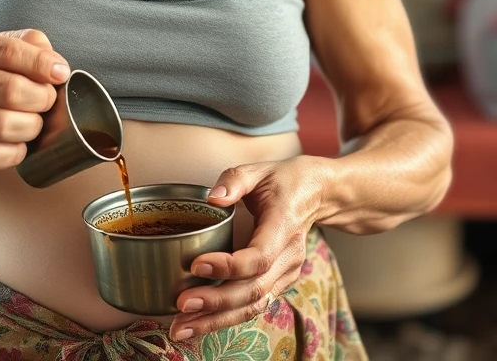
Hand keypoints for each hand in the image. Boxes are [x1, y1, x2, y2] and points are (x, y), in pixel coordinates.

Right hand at [0, 27, 69, 169]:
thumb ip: (26, 45)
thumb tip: (57, 67)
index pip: (10, 52)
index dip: (43, 65)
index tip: (61, 74)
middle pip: (10, 91)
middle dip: (42, 99)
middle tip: (47, 102)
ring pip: (0, 126)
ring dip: (30, 128)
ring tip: (33, 123)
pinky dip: (13, 155)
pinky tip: (18, 146)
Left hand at [169, 156, 327, 340]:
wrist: (315, 194)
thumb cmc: (283, 181)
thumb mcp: (258, 170)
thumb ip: (234, 180)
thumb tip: (212, 197)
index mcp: (284, 225)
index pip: (259, 256)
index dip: (229, 266)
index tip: (196, 265)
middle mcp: (289, 256)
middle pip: (254, 290)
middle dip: (216, 302)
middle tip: (181, 304)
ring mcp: (287, 273)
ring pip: (254, 305)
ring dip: (217, 320)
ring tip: (181, 328)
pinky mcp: (279, 282)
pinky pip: (254, 305)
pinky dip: (226, 318)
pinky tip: (199, 324)